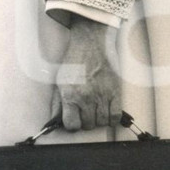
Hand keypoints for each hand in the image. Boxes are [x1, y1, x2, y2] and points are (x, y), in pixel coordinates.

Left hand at [54, 16, 121, 130]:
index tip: (73, 119)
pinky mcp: (115, 92)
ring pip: (102, 123)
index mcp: (70, 95)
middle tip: (84, 112)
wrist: (91, 44)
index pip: (72, 125)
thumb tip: (53, 121)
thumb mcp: (59, 82)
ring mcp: (102, 95)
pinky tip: (106, 112)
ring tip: (95, 111)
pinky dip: (111, 118)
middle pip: (88, 125)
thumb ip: (57, 103)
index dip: (72, 124)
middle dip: (85, 121)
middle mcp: (86, 98)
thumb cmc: (74, 62)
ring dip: (98, 120)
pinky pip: (115, 116)